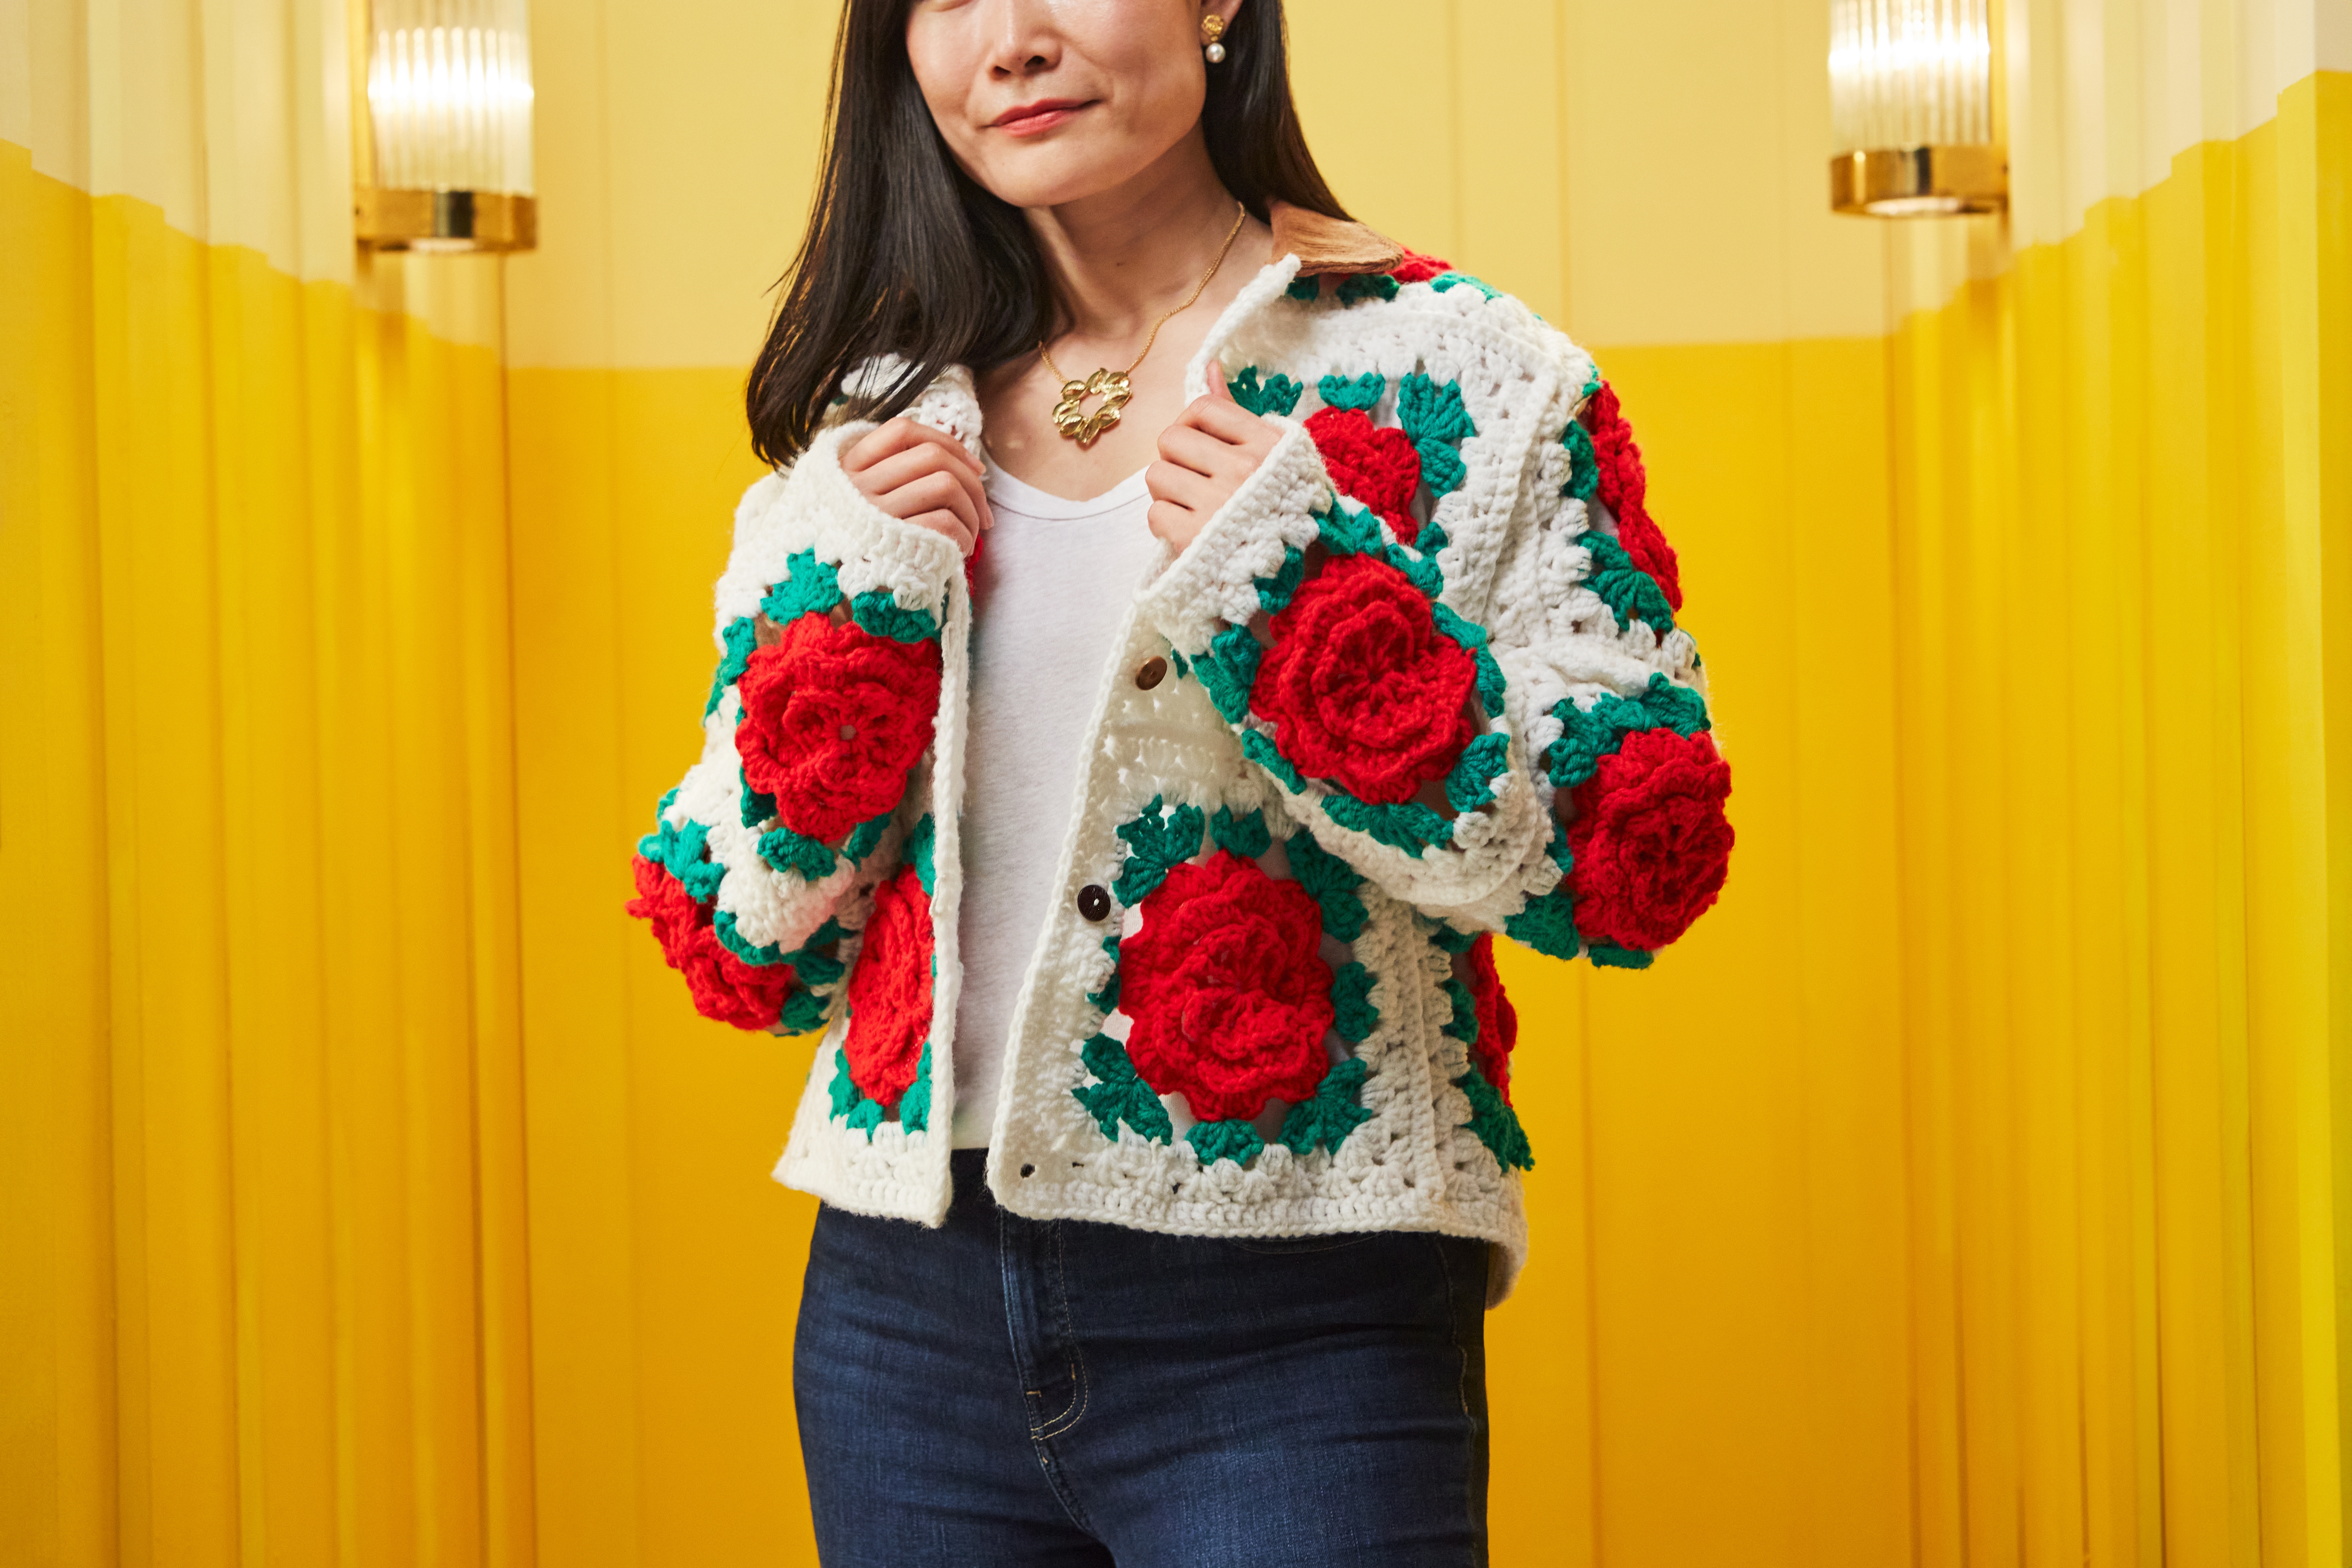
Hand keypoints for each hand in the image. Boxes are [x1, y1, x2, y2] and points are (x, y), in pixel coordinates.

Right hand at [842, 417, 991, 555]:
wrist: (833, 606)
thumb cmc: (861, 556)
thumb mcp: (861, 509)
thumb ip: (894, 480)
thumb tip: (963, 467)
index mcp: (848, 469)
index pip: (902, 432)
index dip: (946, 442)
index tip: (974, 467)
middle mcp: (856, 486)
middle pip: (932, 456)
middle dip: (972, 482)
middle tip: (984, 513)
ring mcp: (872, 514)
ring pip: (945, 484)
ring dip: (972, 511)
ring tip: (971, 534)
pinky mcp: (892, 544)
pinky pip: (944, 521)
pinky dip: (964, 534)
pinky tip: (961, 551)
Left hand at [1147, 359, 1281, 555]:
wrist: (1305, 580)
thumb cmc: (1288, 512)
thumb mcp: (1277, 456)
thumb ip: (1237, 413)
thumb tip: (1208, 368)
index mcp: (1268, 446)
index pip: (1203, 408)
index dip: (1191, 423)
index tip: (1199, 444)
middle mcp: (1244, 472)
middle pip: (1171, 440)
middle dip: (1176, 458)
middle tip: (1195, 478)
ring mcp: (1217, 507)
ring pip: (1156, 476)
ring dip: (1169, 491)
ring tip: (1194, 506)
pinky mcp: (1195, 542)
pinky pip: (1155, 514)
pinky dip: (1168, 524)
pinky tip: (1191, 531)